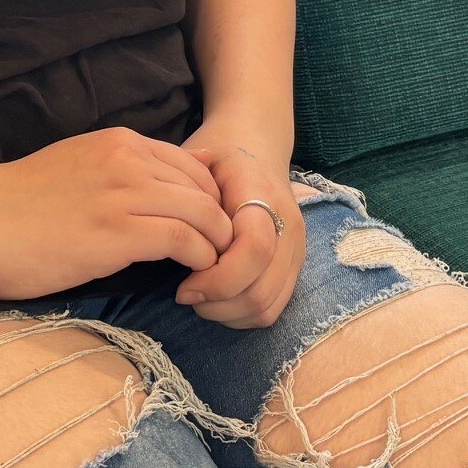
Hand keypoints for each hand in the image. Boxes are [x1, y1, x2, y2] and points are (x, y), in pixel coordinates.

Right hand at [0, 129, 232, 300]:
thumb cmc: (18, 205)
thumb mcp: (79, 169)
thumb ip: (121, 175)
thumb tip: (160, 202)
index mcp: (120, 142)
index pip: (194, 166)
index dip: (210, 201)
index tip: (207, 233)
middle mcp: (128, 159)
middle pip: (207, 188)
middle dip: (222, 224)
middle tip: (219, 257)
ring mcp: (123, 193)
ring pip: (205, 213)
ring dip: (217, 246)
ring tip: (210, 271)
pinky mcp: (116, 232)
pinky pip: (185, 241)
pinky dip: (199, 261)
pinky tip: (190, 278)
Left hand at [175, 128, 303, 329]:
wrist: (259, 152)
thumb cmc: (223, 156)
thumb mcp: (203, 156)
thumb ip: (186, 181)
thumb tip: (171, 206)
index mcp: (263, 196)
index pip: (254, 249)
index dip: (218, 278)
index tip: (184, 283)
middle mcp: (288, 227)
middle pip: (260, 290)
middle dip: (217, 303)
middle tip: (186, 294)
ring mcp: (296, 250)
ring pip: (266, 307)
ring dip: (227, 313)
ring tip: (199, 298)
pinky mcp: (294, 268)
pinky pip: (271, 310)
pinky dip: (241, 315)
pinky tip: (217, 300)